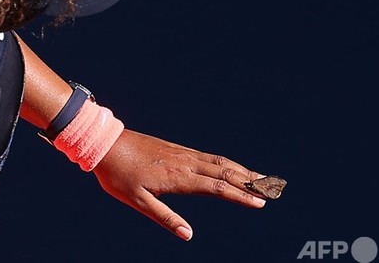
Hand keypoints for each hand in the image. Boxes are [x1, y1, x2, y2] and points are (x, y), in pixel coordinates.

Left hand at [92, 129, 268, 240]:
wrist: (105, 143)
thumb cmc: (118, 175)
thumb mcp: (137, 202)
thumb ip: (164, 217)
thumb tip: (188, 235)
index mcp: (178, 177)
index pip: (217, 188)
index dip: (240, 195)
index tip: (261, 202)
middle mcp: (185, 162)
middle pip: (224, 171)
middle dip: (250, 181)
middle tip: (274, 189)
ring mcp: (182, 153)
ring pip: (218, 161)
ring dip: (241, 170)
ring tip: (260, 178)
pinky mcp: (176, 149)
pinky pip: (207, 156)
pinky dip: (225, 162)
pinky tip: (230, 167)